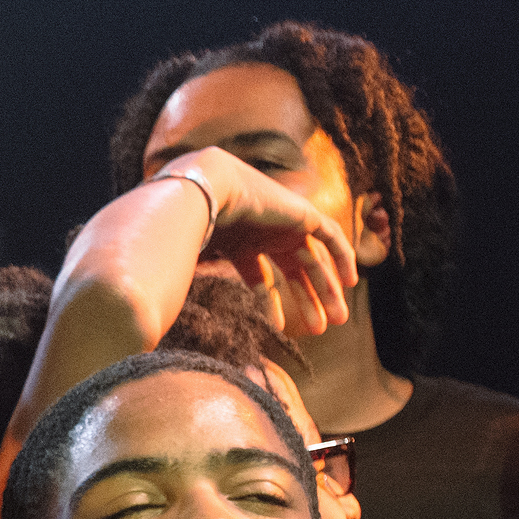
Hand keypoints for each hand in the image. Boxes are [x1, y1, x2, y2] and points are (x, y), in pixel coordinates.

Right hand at [147, 149, 359, 338]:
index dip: (274, 303)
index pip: (262, 278)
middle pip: (292, 271)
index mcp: (240, 244)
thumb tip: (168, 308)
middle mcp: (264, 233)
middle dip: (308, 300)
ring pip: (312, 260)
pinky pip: (331, 236)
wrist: (205, 189)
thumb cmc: (190, 225)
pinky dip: (342, 256)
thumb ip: (189, 284)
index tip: (284, 328)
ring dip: (326, 288)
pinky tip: (349, 281)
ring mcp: (283, 223)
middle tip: (323, 328)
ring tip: (337, 318)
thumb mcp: (194, 264)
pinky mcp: (302, 213)